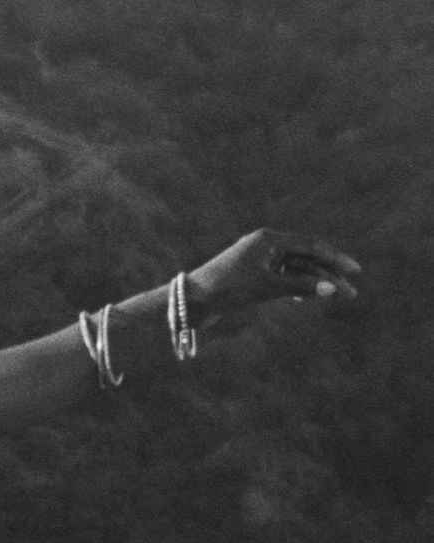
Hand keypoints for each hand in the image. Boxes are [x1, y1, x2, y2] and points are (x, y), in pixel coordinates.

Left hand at [188, 229, 359, 334]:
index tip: (354, 271)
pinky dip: (296, 288)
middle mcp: (265, 246)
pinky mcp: (251, 277)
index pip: (311, 246)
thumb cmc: (224, 290)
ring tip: (336, 297)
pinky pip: (281, 279)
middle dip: (329, 275)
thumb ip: (298, 286)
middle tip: (350, 292)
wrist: (188, 303)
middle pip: (306, 259)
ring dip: (315, 283)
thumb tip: (330, 289)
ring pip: (295, 271)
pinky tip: (309, 297)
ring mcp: (258, 262)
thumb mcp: (265, 287)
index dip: (335, 259)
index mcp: (268, 239)